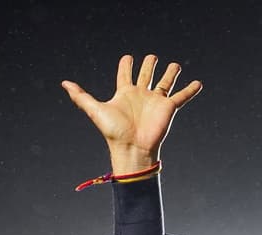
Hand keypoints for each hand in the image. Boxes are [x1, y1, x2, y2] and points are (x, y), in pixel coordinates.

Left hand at [62, 54, 201, 173]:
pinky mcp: (168, 108)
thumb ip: (81, 97)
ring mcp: (155, 101)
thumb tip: (64, 84)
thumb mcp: (95, 110)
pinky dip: (191, 90)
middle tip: (151, 58)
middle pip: (147, 73)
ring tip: (175, 66)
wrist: (131, 150)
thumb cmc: (113, 132)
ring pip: (166, 81)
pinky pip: (182, 97)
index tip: (127, 58)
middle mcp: (141, 95)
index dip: (126, 64)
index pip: (126, 73)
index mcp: (125, 93)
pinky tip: (198, 83)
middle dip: (149, 64)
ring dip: (171, 73)